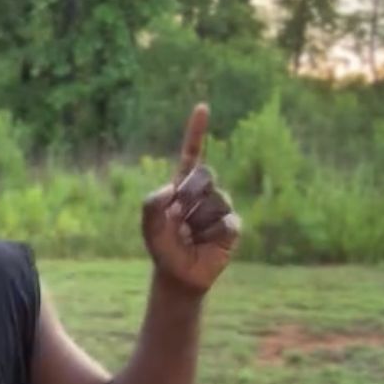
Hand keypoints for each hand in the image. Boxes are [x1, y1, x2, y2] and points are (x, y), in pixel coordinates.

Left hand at [142, 104, 240, 295]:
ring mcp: (221, 208)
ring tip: (192, 236)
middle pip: (205, 175)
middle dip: (189, 196)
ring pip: (216, 200)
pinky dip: (212, 235)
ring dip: (199, 222)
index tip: (202, 107)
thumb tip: (171, 187)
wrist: (179, 276)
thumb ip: (151, 205)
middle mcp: (204, 193)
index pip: (191, 154)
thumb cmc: (164, 250)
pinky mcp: (232, 227)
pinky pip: (227, 222)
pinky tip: (206, 244)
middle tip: (180, 218)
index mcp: (183, 187)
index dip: (197, 132)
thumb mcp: (150, 228)